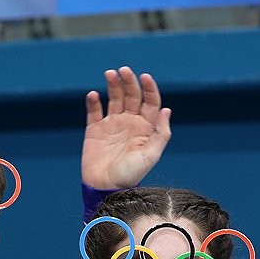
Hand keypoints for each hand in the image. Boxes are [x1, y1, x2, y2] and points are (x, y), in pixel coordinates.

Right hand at [81, 66, 171, 189]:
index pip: (150, 101)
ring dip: (113, 85)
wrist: (106, 188)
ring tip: (110, 74)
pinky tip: (93, 95)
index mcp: (146, 127)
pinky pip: (94, 111)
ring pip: (114, 98)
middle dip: (129, 81)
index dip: (149, 88)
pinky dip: (93, 101)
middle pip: (132, 96)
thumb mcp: (150, 156)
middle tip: (123, 71)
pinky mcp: (95, 130)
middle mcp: (130, 123)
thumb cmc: (130, 175)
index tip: (144, 77)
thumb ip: (160, 133)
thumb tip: (166, 110)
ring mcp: (112, 125)